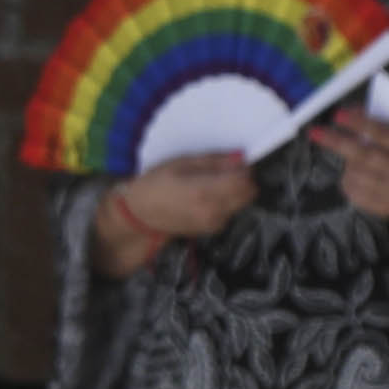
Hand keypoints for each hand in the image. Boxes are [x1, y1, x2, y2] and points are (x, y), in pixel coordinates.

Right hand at [90, 157, 255, 271]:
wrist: (140, 214)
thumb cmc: (157, 184)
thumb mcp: (183, 163)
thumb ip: (215, 161)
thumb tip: (240, 158)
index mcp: (206, 192)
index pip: (245, 180)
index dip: (243, 168)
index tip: (232, 162)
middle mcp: (214, 211)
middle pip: (249, 194)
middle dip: (242, 181)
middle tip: (225, 171)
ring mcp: (214, 223)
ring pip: (241, 203)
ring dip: (235, 192)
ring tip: (211, 184)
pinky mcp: (211, 229)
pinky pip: (230, 212)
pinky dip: (226, 203)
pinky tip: (206, 197)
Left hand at [301, 108, 388, 227]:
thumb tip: (356, 117)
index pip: (384, 134)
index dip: (360, 124)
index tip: (339, 114)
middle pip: (364, 156)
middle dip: (336, 142)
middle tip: (315, 132)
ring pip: (356, 176)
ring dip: (345, 164)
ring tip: (349, 157)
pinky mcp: (386, 210)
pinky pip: (356, 196)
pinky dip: (348, 183)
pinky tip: (352, 176)